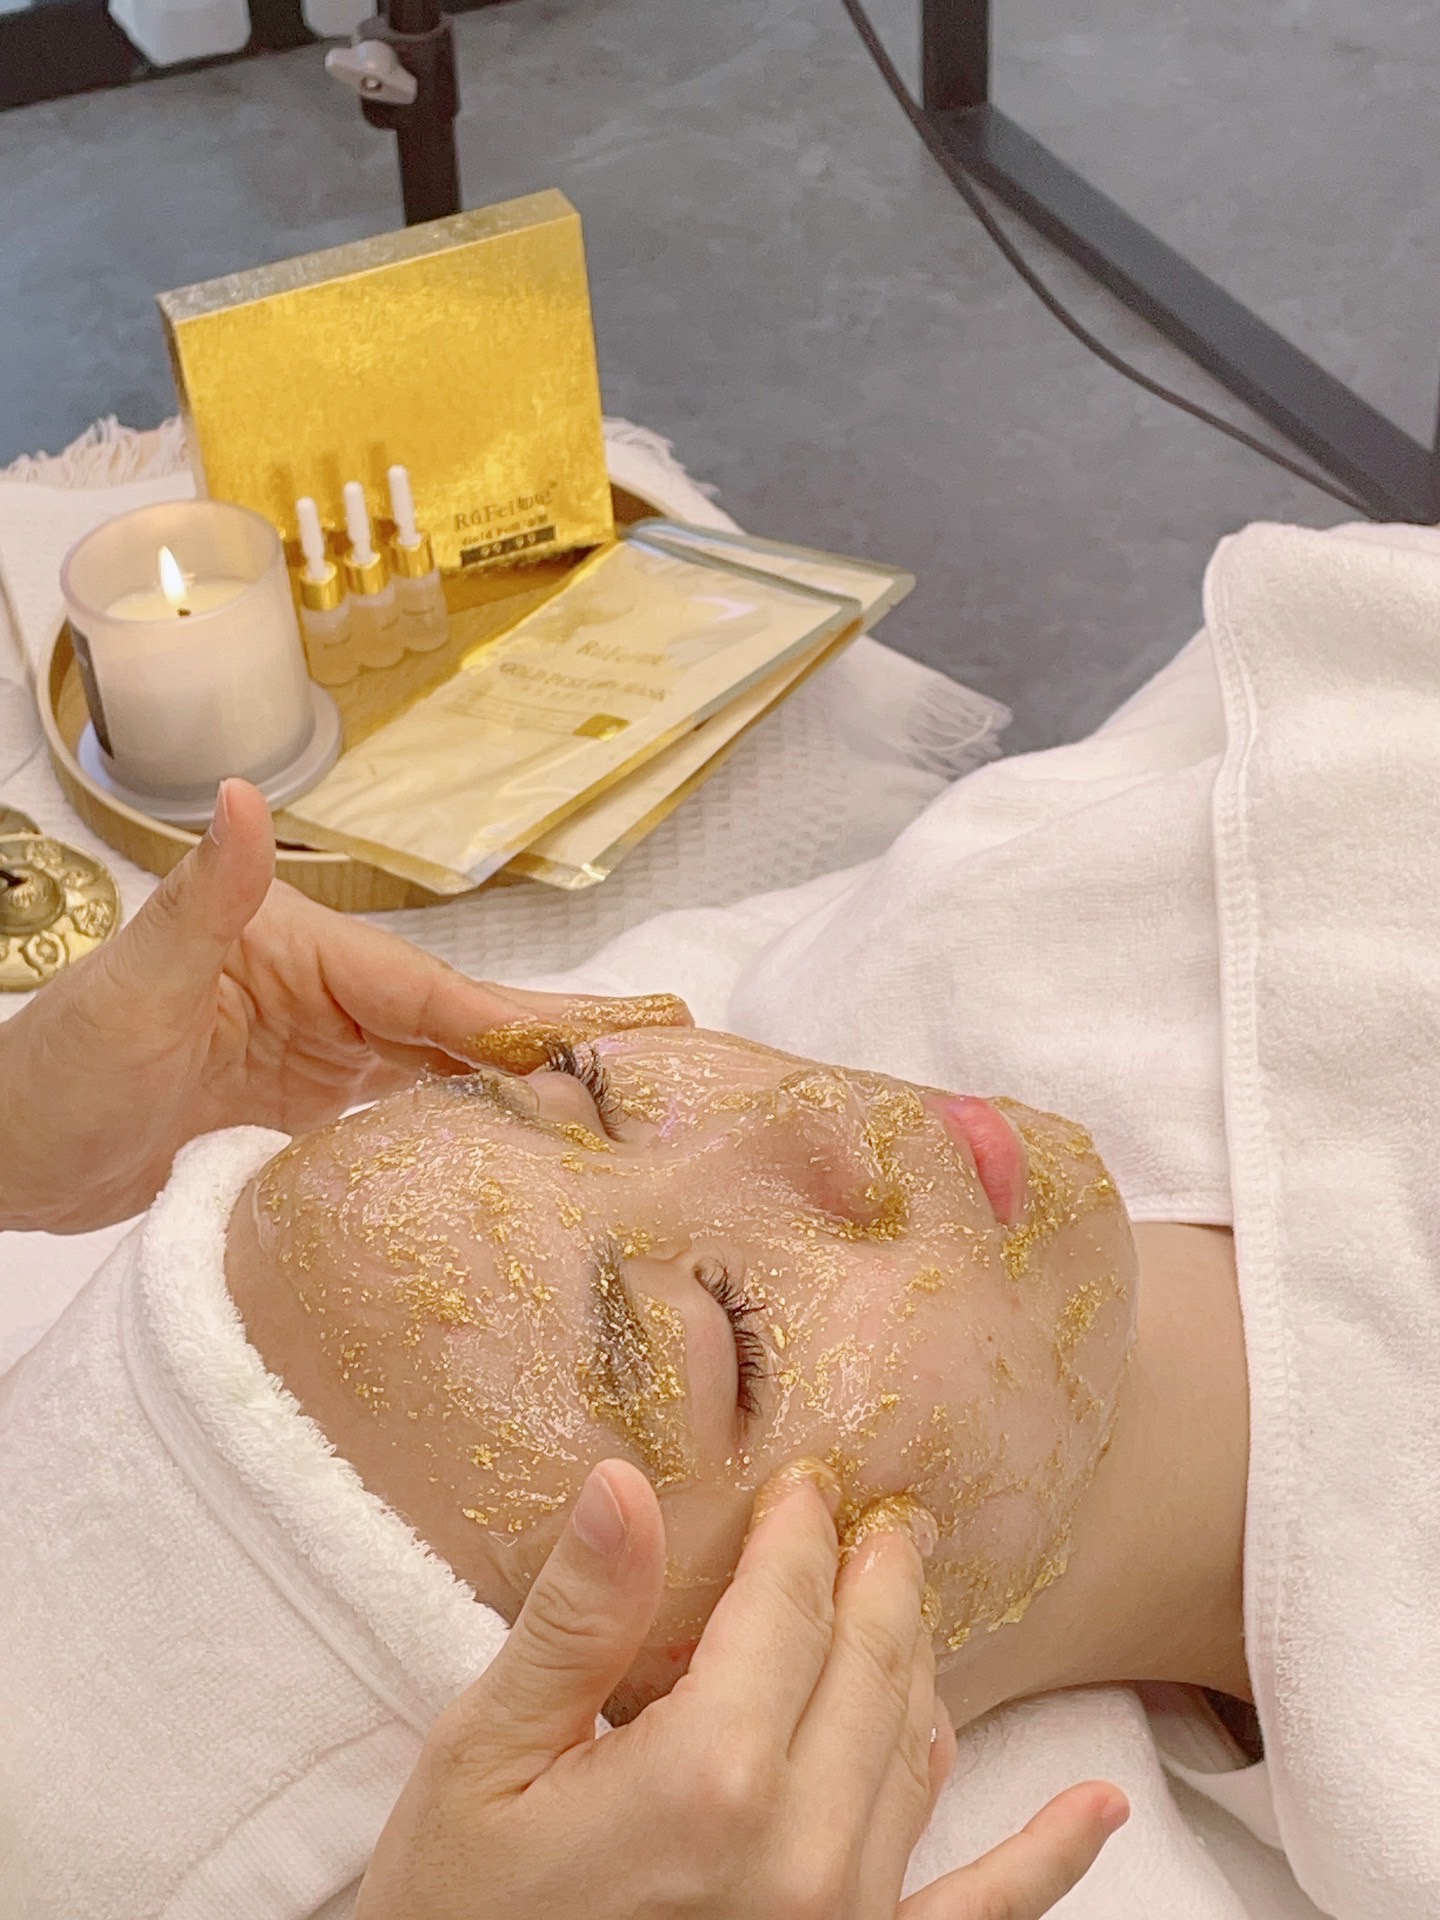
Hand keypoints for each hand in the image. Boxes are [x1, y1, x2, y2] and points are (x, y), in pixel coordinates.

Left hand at [0, 779, 688, 1232]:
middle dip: (546, 1052)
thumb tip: (250, 794)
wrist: (2, 1156)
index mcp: (297, 946)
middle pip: (453, 1032)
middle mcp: (325, 997)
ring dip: (516, 1101)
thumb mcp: (130, 983)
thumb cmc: (50, 1064)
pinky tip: (514, 1170)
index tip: (595, 1048)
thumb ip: (203, 900)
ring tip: (610, 1130)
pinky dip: (461, 1143)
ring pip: (440, 1081)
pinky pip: (402, 1129)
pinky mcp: (307, 1120)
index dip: (512, 1021)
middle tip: (652, 1073)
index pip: (424, 991)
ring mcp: (321, 1061)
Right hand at [356, 1459, 1127, 1919]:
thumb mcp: (483, 1757)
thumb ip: (574, 1622)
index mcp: (708, 1776)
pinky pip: (976, 1917)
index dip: (801, 1529)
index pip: (788, 1606)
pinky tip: (1097, 1809)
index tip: (806, 1477)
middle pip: (868, 1664)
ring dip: (923, 1660)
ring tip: (918, 1592)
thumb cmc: (459, 1907)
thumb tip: (624, 1483)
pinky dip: (1046, 1861)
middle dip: (880, 1575)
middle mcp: (799, 1850)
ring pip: (915, 1752)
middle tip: (889, 1512)